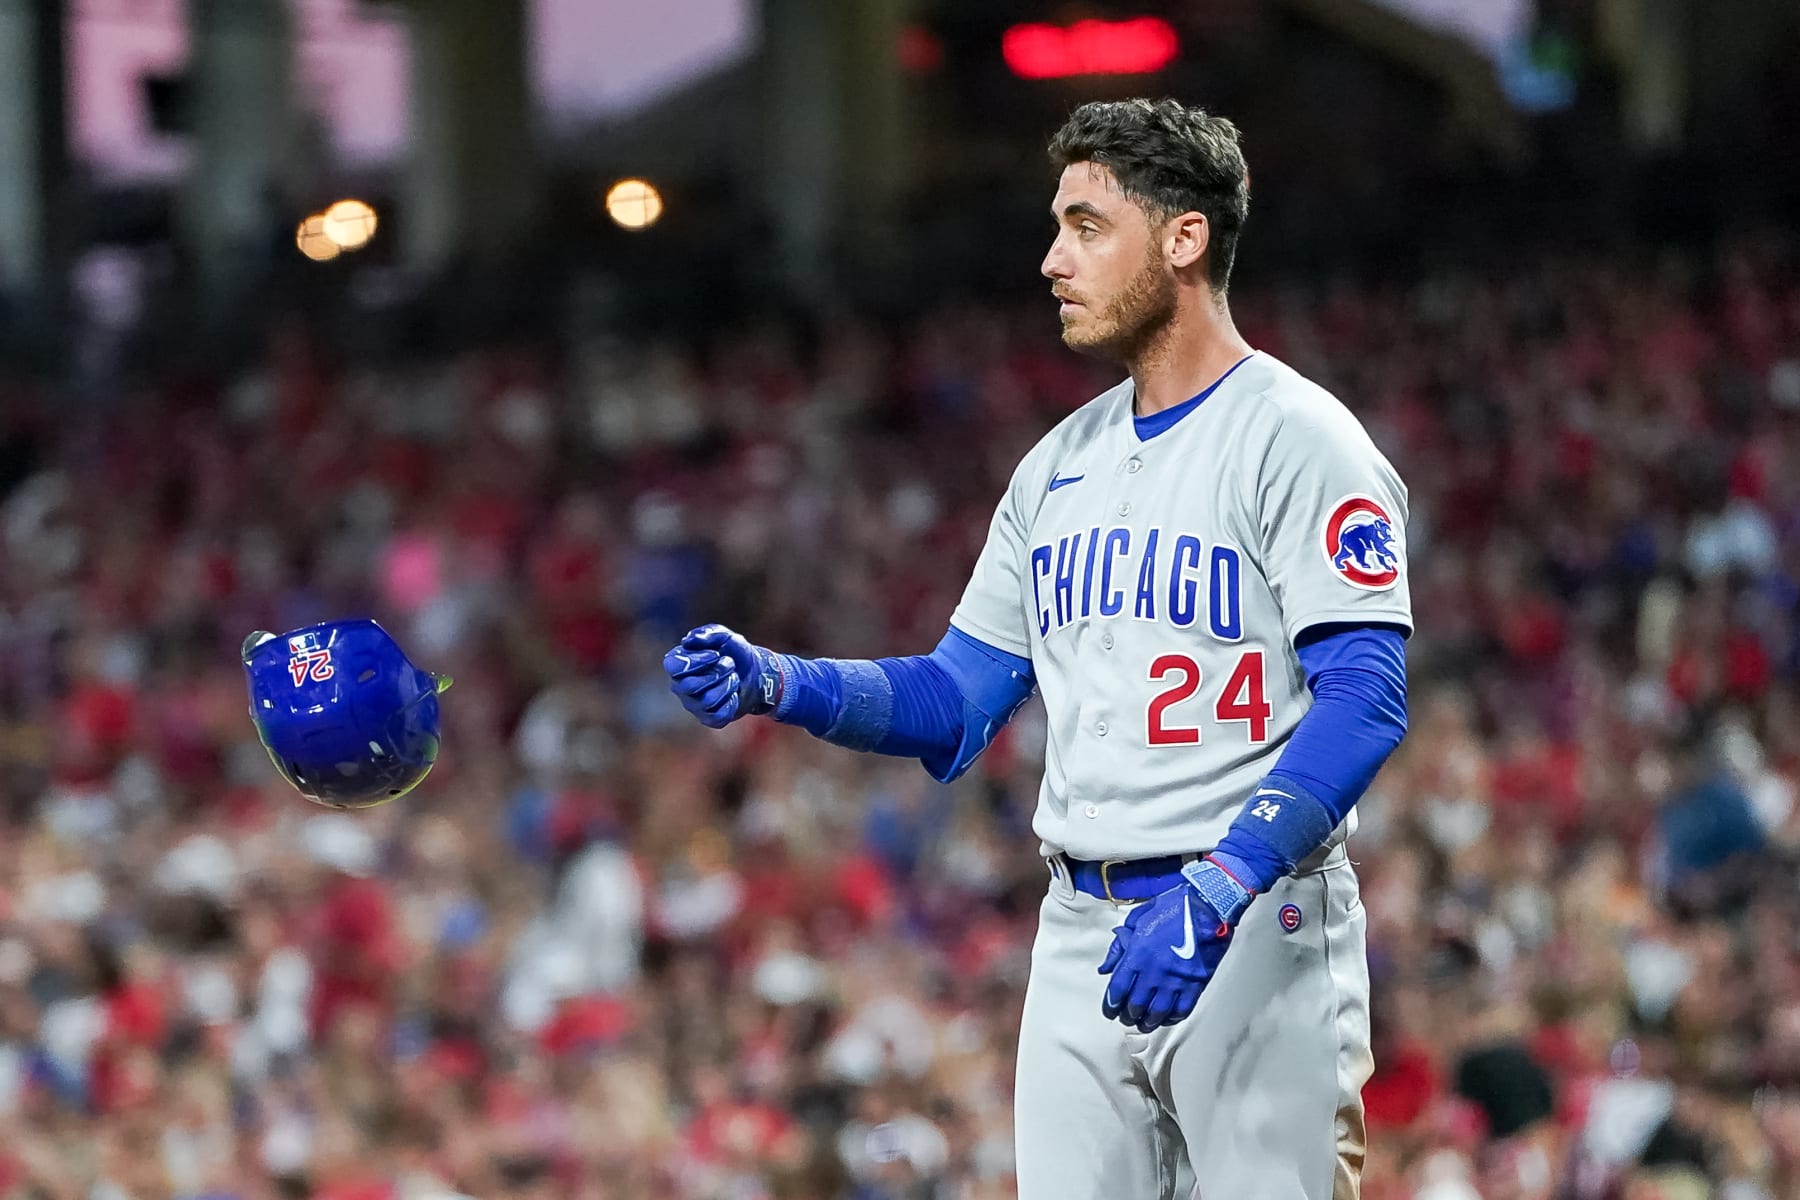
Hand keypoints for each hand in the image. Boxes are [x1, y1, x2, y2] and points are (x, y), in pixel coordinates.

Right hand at [663, 624, 780, 728]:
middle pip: (689, 685)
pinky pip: (719, 715)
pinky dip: (732, 702)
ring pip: (707, 700)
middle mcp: (681, 686)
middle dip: (716, 672)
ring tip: (734, 677)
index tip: (715, 654)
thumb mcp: (725, 636)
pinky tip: (734, 694)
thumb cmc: (735, 653)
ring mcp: (693, 705)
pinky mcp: (709, 719)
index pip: (672, 666)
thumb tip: (688, 640)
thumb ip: (707, 633)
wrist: (757, 674)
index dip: (694, 661)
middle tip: (730, 663)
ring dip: (727, 685)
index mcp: (678, 664)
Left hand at [1097, 859, 1247, 1032]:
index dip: (1110, 1005)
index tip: (1109, 1010)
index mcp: (1138, 954)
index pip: (1117, 989)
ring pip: (1157, 1013)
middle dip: (1127, 1016)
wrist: (1209, 905)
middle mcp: (1155, 971)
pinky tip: (1166, 1019)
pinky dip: (1171, 1018)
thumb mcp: (1138, 918)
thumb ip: (1120, 945)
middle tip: (1125, 1018)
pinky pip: (1181, 1010)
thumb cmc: (1174, 907)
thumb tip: (1106, 967)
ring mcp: (1176, 980)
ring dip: (1148, 1022)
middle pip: (1135, 1005)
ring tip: (1143, 1024)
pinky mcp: (1195, 984)